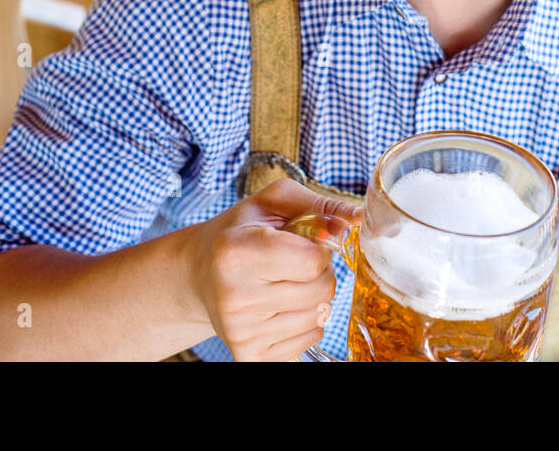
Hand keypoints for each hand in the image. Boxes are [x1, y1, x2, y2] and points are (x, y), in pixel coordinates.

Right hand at [190, 178, 362, 360]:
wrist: (199, 273)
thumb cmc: (241, 231)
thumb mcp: (273, 203)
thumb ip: (320, 206)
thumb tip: (360, 217)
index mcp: (236, 251)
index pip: (312, 261)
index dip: (320, 248)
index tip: (304, 241)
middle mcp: (234, 296)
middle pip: (320, 290)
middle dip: (321, 272)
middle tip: (295, 262)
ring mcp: (240, 331)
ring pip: (319, 316)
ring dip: (315, 296)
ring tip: (286, 281)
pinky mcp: (249, 355)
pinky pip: (310, 338)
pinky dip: (307, 320)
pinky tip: (282, 305)